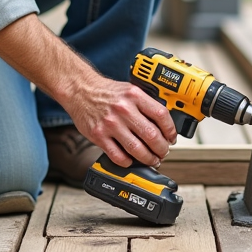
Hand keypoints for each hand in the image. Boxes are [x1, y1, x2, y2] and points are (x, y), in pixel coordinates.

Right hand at [62, 74, 177, 167]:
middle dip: (162, 149)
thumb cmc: (105, 91)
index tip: (171, 138)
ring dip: (148, 159)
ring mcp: (110, 124)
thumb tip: (163, 125)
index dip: (170, 131)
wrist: (80, 89)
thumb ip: (145, 104)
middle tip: (163, 152)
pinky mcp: (98, 136)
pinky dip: (128, 162)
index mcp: (134, 95)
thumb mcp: (129, 90)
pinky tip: (131, 160)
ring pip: (137, 149)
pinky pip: (118, 156)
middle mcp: (123, 109)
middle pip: (152, 136)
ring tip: (151, 159)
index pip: (161, 116)